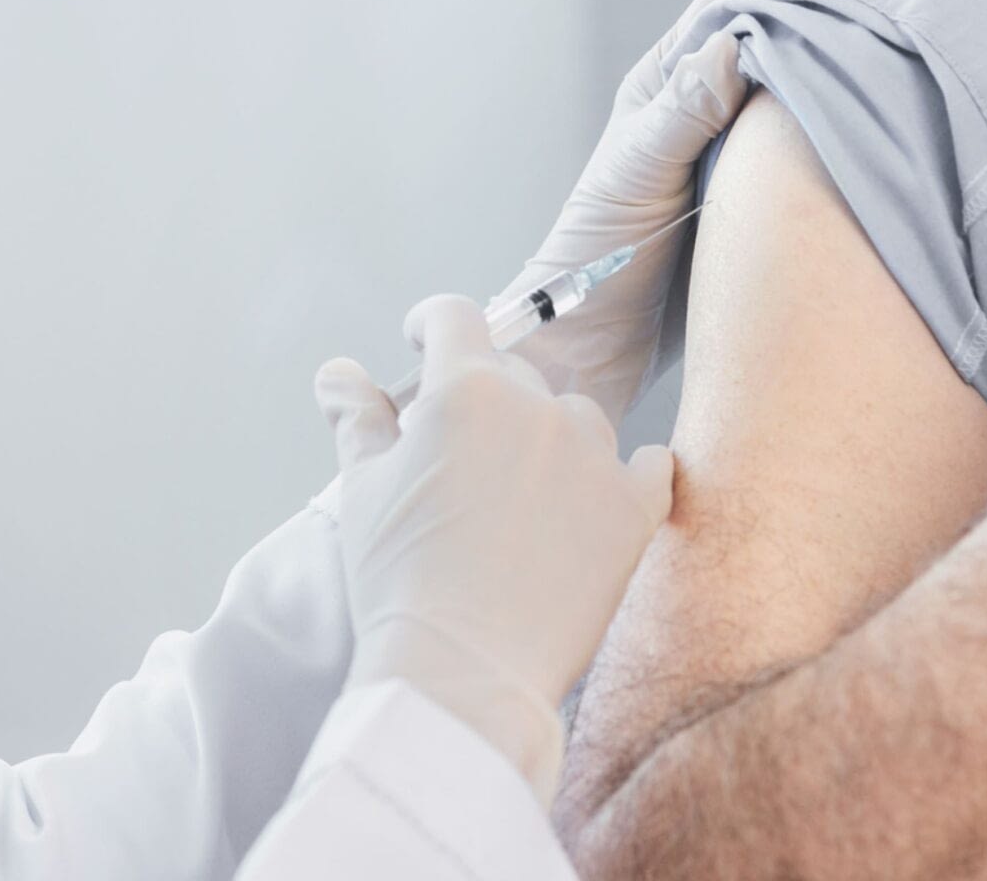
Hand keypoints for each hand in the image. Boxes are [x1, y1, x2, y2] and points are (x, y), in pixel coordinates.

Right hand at [316, 297, 675, 802]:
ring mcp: (593, 456)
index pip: (456, 318)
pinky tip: (603, 497)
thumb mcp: (363, 490)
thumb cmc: (400, 579)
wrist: (463, 669)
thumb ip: (358, 418)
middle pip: (513, 374)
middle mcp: (536, 407)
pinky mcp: (634, 509)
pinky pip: (648, 465)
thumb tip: (337, 371)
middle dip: (484, 404)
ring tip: (522, 502)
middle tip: (462, 465)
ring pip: (577, 418)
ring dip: (552, 440)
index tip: (425, 338)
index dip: (434, 322)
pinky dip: (629, 473)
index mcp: (464, 391)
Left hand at [505, 0, 854, 420]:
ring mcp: (736, 138)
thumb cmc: (593, 260)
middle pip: (780, 4)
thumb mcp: (631, 177)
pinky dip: (853, 87)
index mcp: (673, 79)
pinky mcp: (763, 186)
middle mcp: (709, 96)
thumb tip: (733, 45)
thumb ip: (678, 113)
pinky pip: (819, 122)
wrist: (592, 342)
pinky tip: (890, 71)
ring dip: (845, 9)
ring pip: (803, 59)